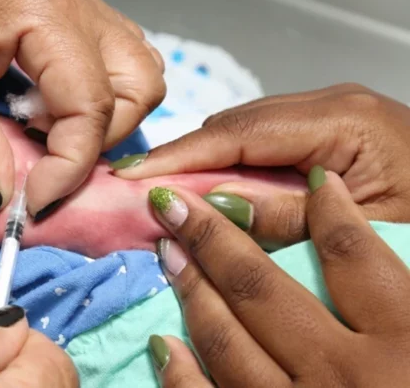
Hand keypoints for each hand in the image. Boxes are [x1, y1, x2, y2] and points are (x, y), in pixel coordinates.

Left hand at [0, 0, 164, 215]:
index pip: (90, 108)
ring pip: (135, 72)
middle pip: (137, 89)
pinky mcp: (70, 13)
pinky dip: (93, 95)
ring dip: (103, 117)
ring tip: (44, 128)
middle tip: (41, 155)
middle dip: (96, 139)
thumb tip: (1, 196)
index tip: (33, 202)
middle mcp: (81, 7)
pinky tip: (47, 105)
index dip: (67, 168)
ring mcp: (82, 7)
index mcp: (50, 15)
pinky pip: (112, 60)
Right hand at [115, 84, 409, 248]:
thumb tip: (207, 208)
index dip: (177, 158)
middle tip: (138, 198)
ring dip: (202, 167)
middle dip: (181, 162)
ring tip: (165, 200)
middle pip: (231, 128)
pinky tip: (209, 195)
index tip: (131, 179)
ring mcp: (328, 115)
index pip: (235, 134)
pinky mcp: (327, 131)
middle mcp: (329, 105)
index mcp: (342, 120)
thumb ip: (287, 216)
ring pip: (242, 135)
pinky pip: (262, 145)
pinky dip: (229, 170)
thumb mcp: (368, 228)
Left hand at [145, 169, 409, 386]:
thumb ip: (407, 299)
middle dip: (212, 236)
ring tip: (166, 250)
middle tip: (173, 203)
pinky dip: (181, 373)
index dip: (327, 208)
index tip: (308, 179)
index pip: (353, 253)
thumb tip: (367, 243)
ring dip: (190, 289)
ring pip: (228, 338)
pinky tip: (160, 343)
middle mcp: (348, 376)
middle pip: (263, 286)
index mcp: (409, 345)